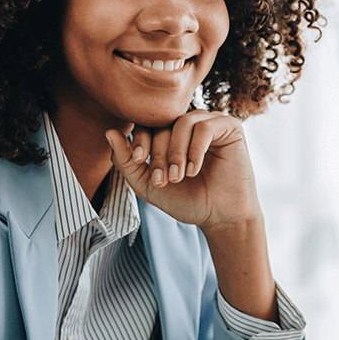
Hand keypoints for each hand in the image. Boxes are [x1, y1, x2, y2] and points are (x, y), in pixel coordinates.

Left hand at [107, 110, 279, 322]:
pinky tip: (194, 170)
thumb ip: (126, 161)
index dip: (139, 139)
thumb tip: (109, 132)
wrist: (220, 217)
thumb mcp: (148, 184)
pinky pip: (205, 127)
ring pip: (183, 121)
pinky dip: (195, 150)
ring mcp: (210, 122)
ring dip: (176, 151)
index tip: (139, 161)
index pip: (148, 123)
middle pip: (164, 122)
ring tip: (178, 177)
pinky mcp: (230, 127)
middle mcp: (190, 124)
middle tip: (162, 179)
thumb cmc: (187, 201)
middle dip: (158, 152)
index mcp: (170, 133)